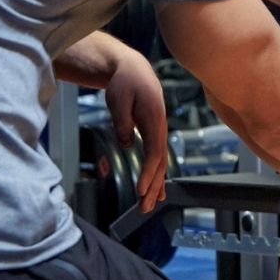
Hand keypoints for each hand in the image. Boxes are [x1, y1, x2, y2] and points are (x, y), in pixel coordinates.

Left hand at [104, 46, 170, 212]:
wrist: (135, 70)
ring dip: (156, 186)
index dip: (148, 173)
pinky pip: (157, 159)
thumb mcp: (118, 98)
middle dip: (153, 187)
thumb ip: (122, 121)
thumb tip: (127, 143)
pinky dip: (156, 176)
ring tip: (149, 206)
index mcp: (153, 120)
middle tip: (145, 208)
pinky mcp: (153, 134)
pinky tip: (155, 191)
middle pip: (160, 163)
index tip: (141, 190)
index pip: (154, 153)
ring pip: (160, 164)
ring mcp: (159, 132)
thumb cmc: (125, 83)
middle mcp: (160, 129)